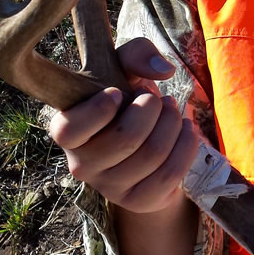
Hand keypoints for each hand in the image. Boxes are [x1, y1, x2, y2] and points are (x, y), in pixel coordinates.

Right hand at [47, 38, 200, 213]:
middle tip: (158, 99)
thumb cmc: (127, 98)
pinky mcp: (138, 200)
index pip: (68, 130)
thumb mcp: (124, 67)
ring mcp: (109, 187)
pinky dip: (186, 146)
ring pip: (152, 154)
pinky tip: (186, 131)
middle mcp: (81, 164)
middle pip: (126, 138)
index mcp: (66, 130)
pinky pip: (170, 175)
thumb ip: (136, 54)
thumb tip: (162, 71)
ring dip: (173, 124)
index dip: (98, 110)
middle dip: (153, 109)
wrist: (146, 140)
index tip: (118, 93)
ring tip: (173, 112)